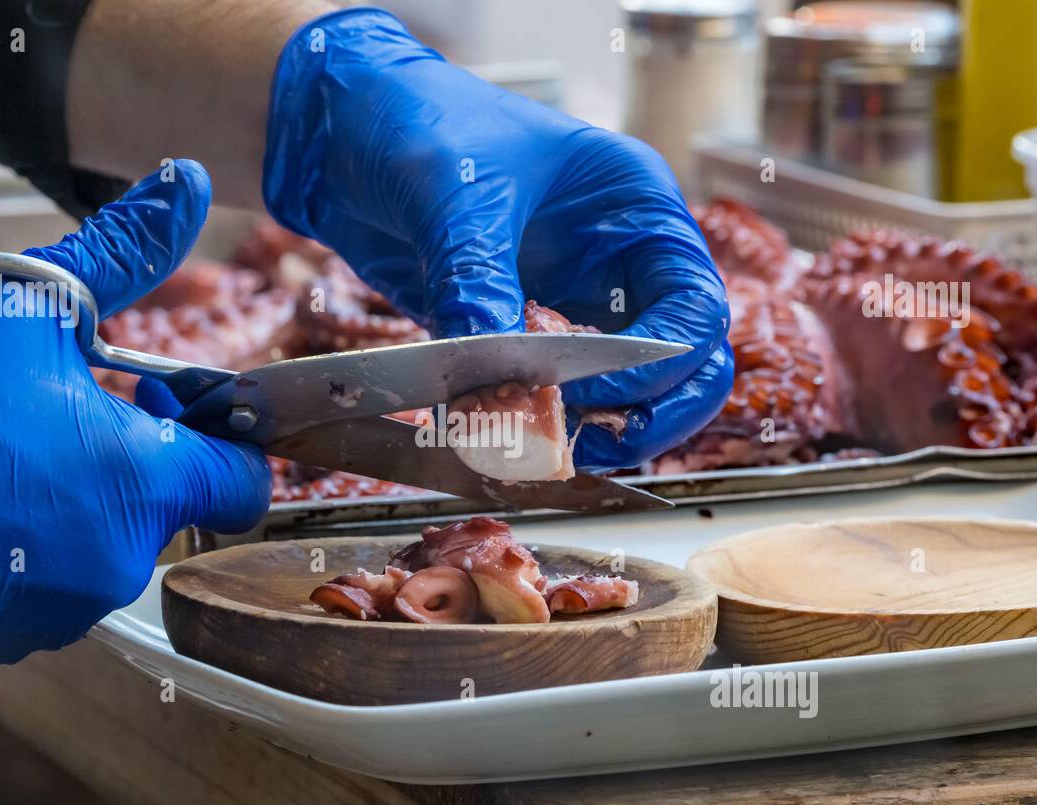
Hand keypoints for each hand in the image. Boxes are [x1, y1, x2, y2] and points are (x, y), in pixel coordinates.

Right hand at [0, 161, 268, 665]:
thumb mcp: (19, 302)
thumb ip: (123, 252)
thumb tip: (186, 186)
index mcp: (142, 482)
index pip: (246, 481)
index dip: (221, 432)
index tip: (163, 393)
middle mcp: (117, 561)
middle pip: (171, 507)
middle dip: (135, 454)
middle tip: (60, 405)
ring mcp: (60, 609)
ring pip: (106, 543)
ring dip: (79, 497)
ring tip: (1, 447)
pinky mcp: (4, 639)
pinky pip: (49, 584)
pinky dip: (29, 544)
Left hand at [262, 7, 732, 468]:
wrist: (343, 126)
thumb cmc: (417, 121)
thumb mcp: (454, 196)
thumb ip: (478, 285)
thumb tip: (491, 379)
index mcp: (636, 205)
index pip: (693, 308)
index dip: (655, 365)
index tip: (587, 391)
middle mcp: (620, 257)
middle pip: (685, 363)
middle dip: (650, 414)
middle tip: (590, 446)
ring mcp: (576, 296)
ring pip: (631, 388)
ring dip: (604, 428)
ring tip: (548, 450)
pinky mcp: (524, 328)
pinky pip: (550, 388)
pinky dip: (535, 417)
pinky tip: (503, 431)